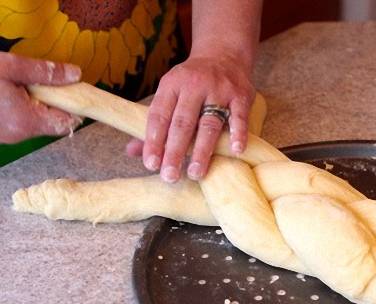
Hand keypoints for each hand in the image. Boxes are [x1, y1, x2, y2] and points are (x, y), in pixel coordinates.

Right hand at [0, 52, 80, 143]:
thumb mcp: (9, 67)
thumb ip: (44, 72)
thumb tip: (75, 74)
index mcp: (26, 121)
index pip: (66, 123)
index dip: (73, 106)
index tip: (72, 91)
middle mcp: (18, 135)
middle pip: (51, 122)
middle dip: (52, 102)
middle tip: (41, 82)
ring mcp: (7, 137)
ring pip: (35, 122)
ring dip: (35, 104)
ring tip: (19, 86)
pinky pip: (19, 122)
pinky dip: (21, 108)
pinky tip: (7, 94)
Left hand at [138, 53, 254, 182]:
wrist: (224, 53)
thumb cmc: (193, 82)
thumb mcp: (170, 93)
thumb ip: (155, 123)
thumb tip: (132, 151)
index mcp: (172, 84)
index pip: (159, 115)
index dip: (153, 140)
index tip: (151, 164)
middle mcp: (194, 85)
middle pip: (182, 123)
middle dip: (174, 151)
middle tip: (169, 176)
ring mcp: (219, 89)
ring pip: (209, 123)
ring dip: (202, 150)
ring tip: (195, 173)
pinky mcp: (241, 95)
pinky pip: (239, 116)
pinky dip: (238, 133)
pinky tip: (235, 151)